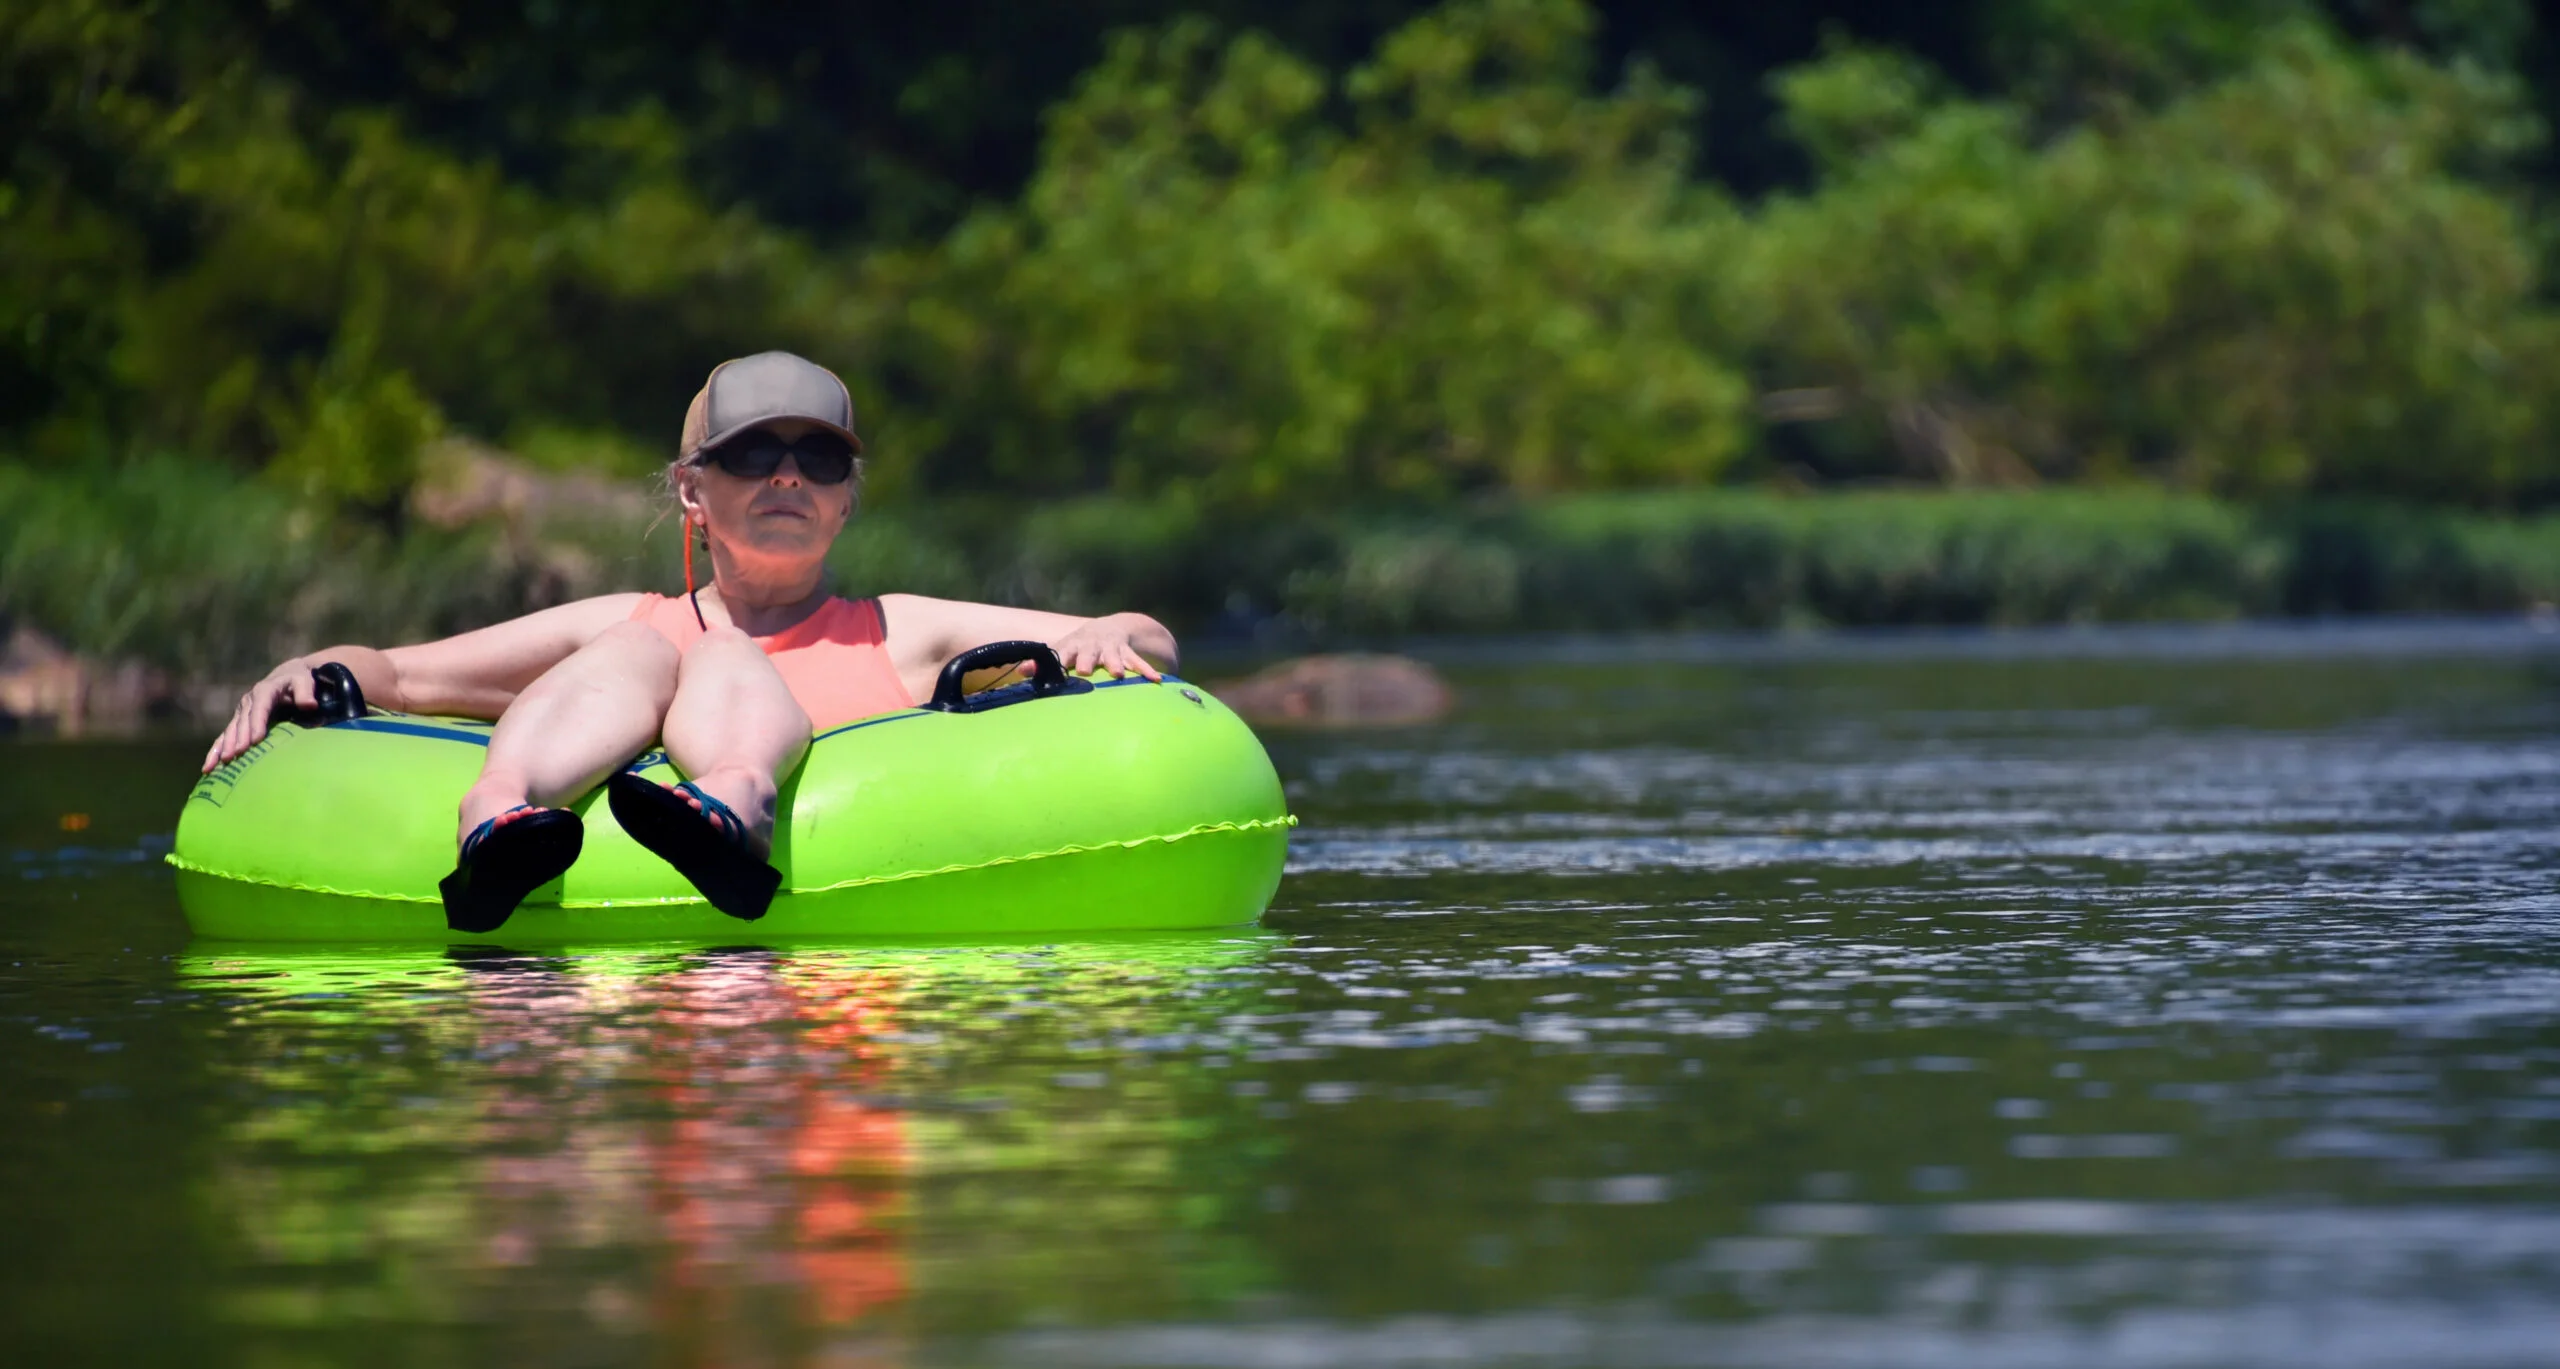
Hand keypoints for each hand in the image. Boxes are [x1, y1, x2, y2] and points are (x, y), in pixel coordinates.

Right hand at [202, 657, 323, 772]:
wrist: (285, 677)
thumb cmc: (298, 681)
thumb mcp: (304, 682)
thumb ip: (306, 693)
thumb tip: (310, 705)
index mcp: (264, 691)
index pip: (260, 708)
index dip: (257, 724)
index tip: (256, 740)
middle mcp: (248, 702)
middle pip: (243, 722)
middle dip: (239, 739)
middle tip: (237, 756)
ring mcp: (241, 712)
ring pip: (231, 731)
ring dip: (225, 747)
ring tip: (222, 763)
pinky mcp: (238, 722)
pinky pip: (224, 737)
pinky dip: (216, 751)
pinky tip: (209, 767)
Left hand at [1049, 614, 1163, 681]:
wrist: (1109, 629)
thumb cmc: (1079, 647)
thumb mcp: (1062, 650)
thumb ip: (1042, 663)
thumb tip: (1020, 672)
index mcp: (1073, 646)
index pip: (1062, 653)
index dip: (1057, 661)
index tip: (1054, 669)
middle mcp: (1092, 646)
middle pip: (1088, 653)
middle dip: (1087, 659)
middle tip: (1084, 670)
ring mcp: (1111, 649)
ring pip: (1114, 656)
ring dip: (1116, 663)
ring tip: (1118, 674)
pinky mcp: (1127, 653)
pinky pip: (1138, 662)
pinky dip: (1146, 671)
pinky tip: (1156, 680)